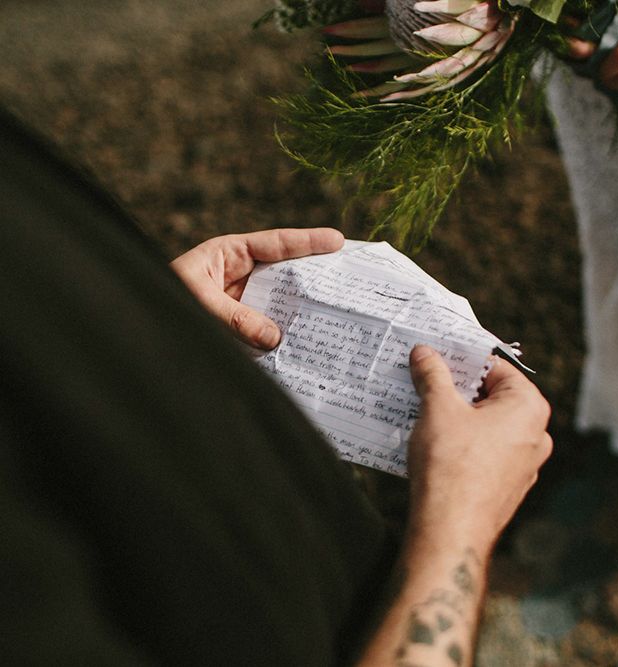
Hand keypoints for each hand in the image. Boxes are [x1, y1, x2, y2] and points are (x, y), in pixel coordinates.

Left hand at [170, 228, 343, 348]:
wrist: (137, 327)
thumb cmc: (160, 298)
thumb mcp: (198, 302)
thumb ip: (235, 318)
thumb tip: (275, 338)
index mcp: (229, 254)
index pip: (275, 244)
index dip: (308, 241)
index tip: (338, 241)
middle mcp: (240, 275)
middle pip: (285, 272)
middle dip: (314, 275)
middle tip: (347, 278)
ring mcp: (242, 301)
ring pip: (279, 302)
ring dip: (300, 310)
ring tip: (333, 313)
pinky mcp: (240, 326)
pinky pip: (267, 327)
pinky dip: (283, 335)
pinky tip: (302, 342)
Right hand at [407, 346, 552, 550]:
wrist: (450, 531)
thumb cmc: (451, 465)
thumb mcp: (438, 408)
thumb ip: (433, 374)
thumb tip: (424, 352)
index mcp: (529, 407)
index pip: (495, 368)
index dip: (462, 362)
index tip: (435, 361)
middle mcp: (537, 434)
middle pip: (492, 397)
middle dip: (458, 391)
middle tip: (425, 386)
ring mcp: (525, 464)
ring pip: (488, 426)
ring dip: (459, 418)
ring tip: (425, 415)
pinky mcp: (509, 487)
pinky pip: (486, 453)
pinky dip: (464, 445)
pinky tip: (435, 448)